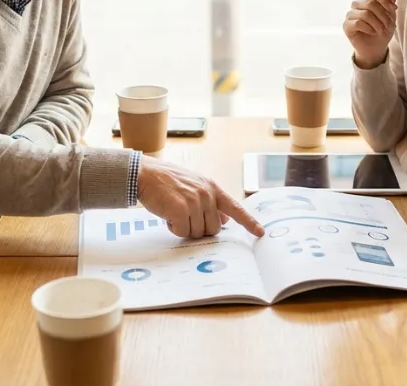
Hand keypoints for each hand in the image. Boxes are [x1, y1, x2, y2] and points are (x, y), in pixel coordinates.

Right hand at [137, 157, 264, 238]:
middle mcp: (207, 194)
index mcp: (212, 188)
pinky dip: (173, 228)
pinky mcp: (180, 210)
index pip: (235, 208)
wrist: (146, 174)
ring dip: (185, 228)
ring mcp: (194, 202)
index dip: (249, 222)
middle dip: (200, 228)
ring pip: (198, 233)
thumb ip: (211, 202)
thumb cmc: (168, 182)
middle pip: (214, 229)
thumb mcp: (195, 186)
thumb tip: (225, 220)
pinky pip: (182, 232)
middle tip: (185, 217)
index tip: (260, 232)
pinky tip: (167, 215)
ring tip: (174, 212)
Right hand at [344, 0, 396, 68]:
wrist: (376, 48)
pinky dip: (368, 28)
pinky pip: (358, 23)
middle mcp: (357, 4)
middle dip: (383, 16)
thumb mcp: (390, 17)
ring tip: (382, 31)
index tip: (394, 9)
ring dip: (377, 24)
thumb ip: (389, 5)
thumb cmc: (382, 30)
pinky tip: (373, 32)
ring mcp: (350, 14)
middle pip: (370, 4)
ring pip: (365, 14)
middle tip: (390, 26)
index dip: (385, 1)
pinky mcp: (346, 25)